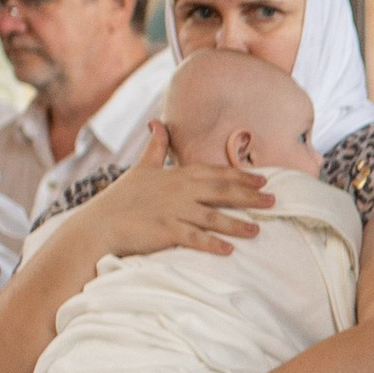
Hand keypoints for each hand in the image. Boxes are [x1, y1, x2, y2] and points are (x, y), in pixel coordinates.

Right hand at [85, 125, 271, 264]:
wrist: (99, 224)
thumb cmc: (121, 198)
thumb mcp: (141, 168)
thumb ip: (155, 147)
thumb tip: (158, 122)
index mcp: (177, 176)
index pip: (215, 173)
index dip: (240, 176)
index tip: (263, 180)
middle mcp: (179, 191)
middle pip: (221, 191)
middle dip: (249, 196)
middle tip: (274, 201)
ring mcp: (173, 211)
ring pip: (213, 216)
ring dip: (237, 223)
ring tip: (258, 230)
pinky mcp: (165, 231)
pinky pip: (194, 238)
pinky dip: (212, 244)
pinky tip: (229, 250)